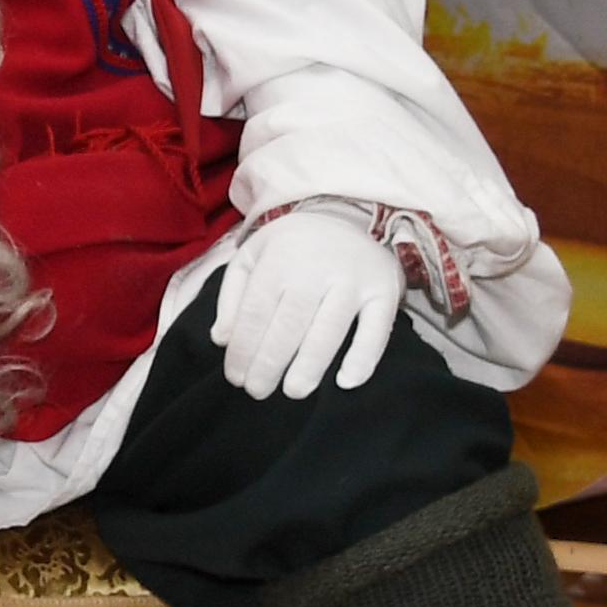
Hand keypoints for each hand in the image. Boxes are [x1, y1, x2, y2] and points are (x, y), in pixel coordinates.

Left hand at [211, 205, 404, 400]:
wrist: (345, 215)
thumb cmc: (289, 247)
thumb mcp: (252, 257)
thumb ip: (233, 296)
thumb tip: (221, 339)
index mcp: (279, 257)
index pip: (256, 311)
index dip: (243, 348)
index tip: (236, 377)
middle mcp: (316, 266)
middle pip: (289, 324)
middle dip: (270, 363)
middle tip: (257, 391)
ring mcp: (353, 278)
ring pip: (329, 330)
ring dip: (309, 366)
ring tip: (293, 391)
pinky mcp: (385, 290)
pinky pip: (377, 329)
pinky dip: (363, 357)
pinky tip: (345, 382)